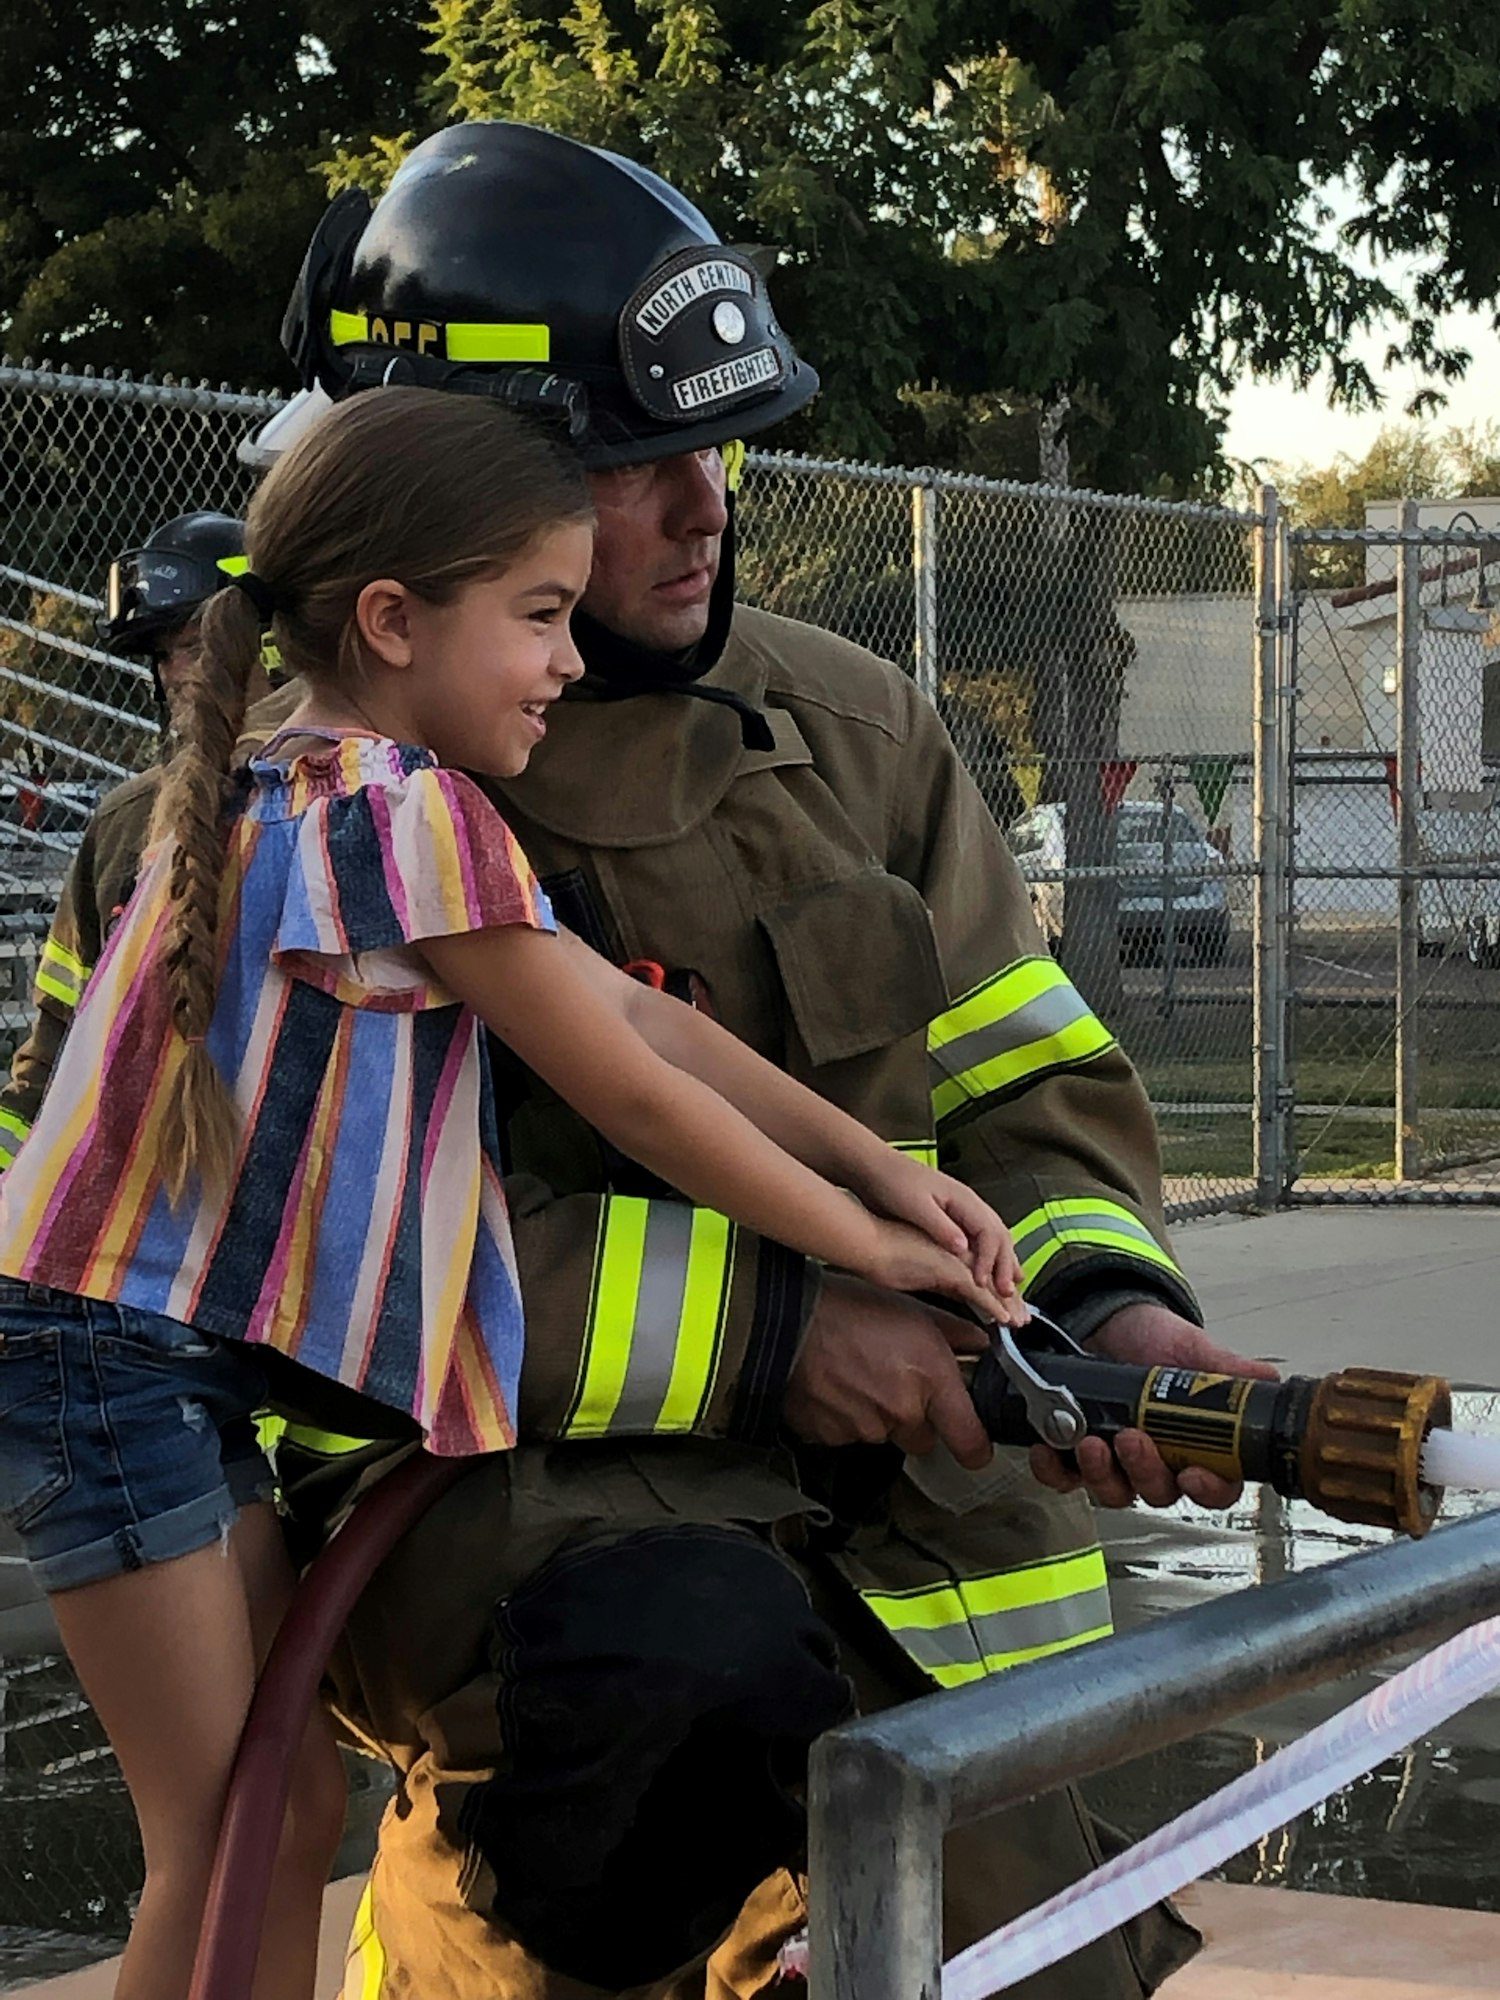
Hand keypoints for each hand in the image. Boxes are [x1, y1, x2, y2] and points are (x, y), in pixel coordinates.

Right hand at [782, 1274, 993, 1466]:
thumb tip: (981, 1344)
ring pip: (884, 1434)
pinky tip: (837, 1385)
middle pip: (923, 1437)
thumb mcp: (913, 1309)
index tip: (974, 1444)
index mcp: (930, 1380)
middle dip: (914, 1417)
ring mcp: (865, 1428)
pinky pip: (849, 1435)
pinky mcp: (831, 1437)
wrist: (787, 1320)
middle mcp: (902, 1410)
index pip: (970, 1443)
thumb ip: (955, 1333)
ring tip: (858, 1374)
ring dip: (877, 1413)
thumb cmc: (849, 1308)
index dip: (975, 1447)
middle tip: (894, 1380)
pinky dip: (846, 1416)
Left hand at [852, 1153, 1024, 1309]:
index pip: (990, 1234)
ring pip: (994, 1237)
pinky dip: (989, 1256)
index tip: (982, 1282)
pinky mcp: (952, 1218)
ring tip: (1010, 1284)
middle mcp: (969, 1204)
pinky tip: (986, 1269)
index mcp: (964, 1200)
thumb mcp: (916, 1206)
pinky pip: (980, 1239)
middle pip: (1000, 1236)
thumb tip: (964, 1248)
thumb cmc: (893, 1182)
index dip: (990, 1260)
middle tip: (1008, 1293)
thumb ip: (941, 1226)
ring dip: (1003, 1261)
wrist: (876, 1168)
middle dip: (1006, 1265)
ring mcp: (962, 1210)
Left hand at [1028, 1302, 1280, 1509]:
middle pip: (1160, 1493)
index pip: (1215, 1487)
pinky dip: (1055, 1470)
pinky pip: (1066, 1479)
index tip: (1193, 1474)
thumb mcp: (1193, 1349)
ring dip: (1102, 1474)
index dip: (1207, 1489)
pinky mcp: (1076, 1455)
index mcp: (1198, 1445)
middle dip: (1145, 1472)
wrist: (1107, 1321)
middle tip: (1133, 1440)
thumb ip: (1228, 1369)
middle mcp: (1160, 1461)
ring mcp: (1117, 1462)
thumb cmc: (1156, 1341)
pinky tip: (1048, 1450)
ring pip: (1114, 1492)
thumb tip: (1266, 1380)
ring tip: (1091, 1441)